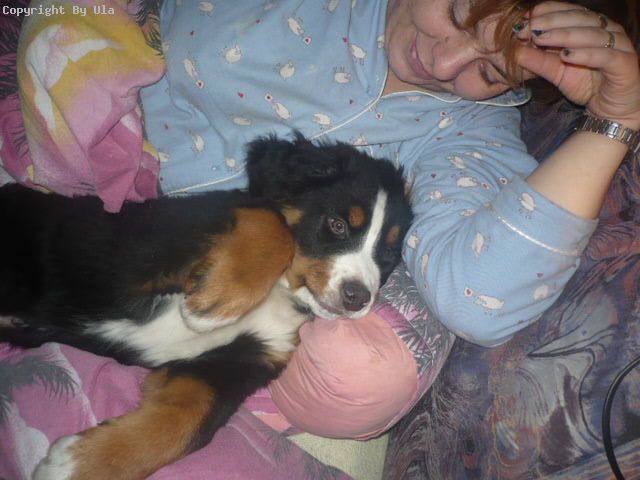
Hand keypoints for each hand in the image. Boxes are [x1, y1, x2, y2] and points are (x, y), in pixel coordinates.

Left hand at [515, 1, 639, 128]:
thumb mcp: (557, 73)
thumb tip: (515, 52)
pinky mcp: (625, 64)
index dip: (547, 13)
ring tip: (541, 39)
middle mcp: (608, 31)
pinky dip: (585, 54)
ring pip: (592, 34)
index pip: (570, 11)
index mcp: (592, 27)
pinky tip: (566, 55)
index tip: (525, 20)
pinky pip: (605, 56)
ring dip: (564, 35)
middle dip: (550, 23)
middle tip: (528, 30)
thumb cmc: (587, 86)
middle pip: (579, 18)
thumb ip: (539, 62)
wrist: (610, 110)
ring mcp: (619, 45)